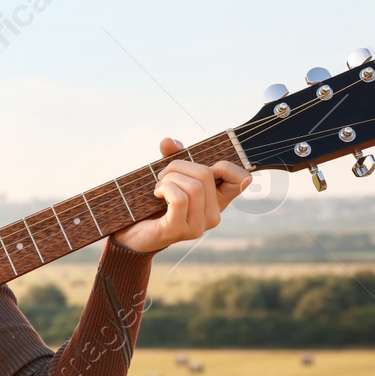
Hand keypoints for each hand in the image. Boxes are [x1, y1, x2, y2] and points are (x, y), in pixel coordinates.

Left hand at [109, 138, 252, 254]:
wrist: (132, 233)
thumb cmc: (153, 203)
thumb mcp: (169, 174)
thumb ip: (173, 156)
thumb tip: (169, 142)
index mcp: (218, 201)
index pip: (242, 179)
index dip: (224, 166)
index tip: (200, 168)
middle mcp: (213, 216)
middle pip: (206, 174)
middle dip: (179, 165)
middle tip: (162, 175)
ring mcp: (198, 226)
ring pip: (193, 186)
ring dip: (169, 178)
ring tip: (158, 186)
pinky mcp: (178, 231)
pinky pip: (180, 199)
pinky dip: (165, 189)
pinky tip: (156, 194)